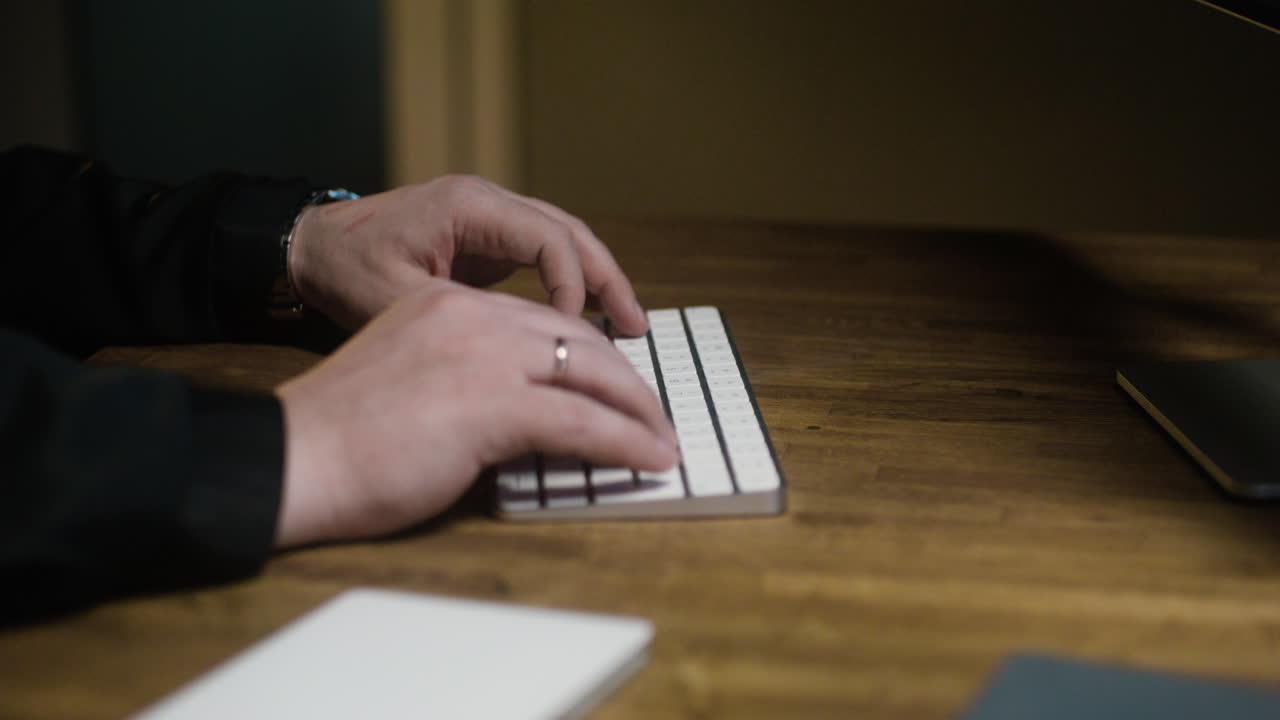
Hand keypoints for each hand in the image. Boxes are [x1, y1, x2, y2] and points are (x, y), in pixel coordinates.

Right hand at [273, 282, 678, 546]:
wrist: (294, 457)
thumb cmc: (339, 437)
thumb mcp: (407, 379)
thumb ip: (460, 375)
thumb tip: (512, 409)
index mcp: (447, 304)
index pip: (542, 322)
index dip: (587, 354)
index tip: (611, 384)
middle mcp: (471, 316)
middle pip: (578, 339)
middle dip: (626, 380)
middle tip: (652, 413)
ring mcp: (484, 356)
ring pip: (593, 373)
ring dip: (638, 411)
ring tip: (661, 439)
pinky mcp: (492, 403)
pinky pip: (584, 421)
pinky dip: (627, 442)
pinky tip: (650, 458)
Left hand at [289, 175, 648, 334]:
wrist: (304, 248)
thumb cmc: (340, 270)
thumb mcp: (394, 300)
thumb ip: (460, 318)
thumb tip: (521, 353)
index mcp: (468, 206)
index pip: (549, 240)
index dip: (573, 289)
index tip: (576, 338)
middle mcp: (486, 202)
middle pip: (570, 233)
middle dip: (607, 280)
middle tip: (636, 327)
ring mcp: (486, 218)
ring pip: (561, 242)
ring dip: (594, 281)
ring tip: (626, 326)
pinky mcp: (482, 239)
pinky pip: (540, 256)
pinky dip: (566, 285)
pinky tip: (582, 322)